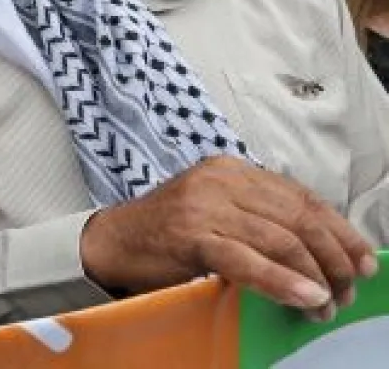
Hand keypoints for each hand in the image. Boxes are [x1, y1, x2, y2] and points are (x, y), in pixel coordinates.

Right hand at [81, 156, 377, 321]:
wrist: (110, 241)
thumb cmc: (165, 234)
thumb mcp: (215, 210)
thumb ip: (258, 218)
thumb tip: (318, 249)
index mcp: (231, 170)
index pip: (302, 197)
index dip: (340, 231)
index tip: (362, 260)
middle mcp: (221, 180)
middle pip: (298, 219)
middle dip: (332, 259)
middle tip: (347, 290)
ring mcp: (205, 205)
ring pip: (281, 239)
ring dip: (313, 277)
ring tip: (325, 303)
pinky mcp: (191, 234)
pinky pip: (249, 260)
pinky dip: (283, 281)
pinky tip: (303, 296)